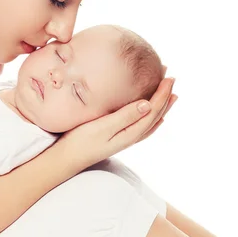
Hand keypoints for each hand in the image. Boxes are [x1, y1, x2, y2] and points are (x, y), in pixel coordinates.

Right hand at [59, 75, 176, 168]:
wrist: (66, 159)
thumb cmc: (80, 142)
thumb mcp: (103, 127)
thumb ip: (125, 116)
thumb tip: (148, 104)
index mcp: (130, 132)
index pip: (153, 110)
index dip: (162, 93)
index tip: (169, 76)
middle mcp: (131, 137)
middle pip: (155, 115)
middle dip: (165, 97)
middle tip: (172, 78)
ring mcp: (124, 138)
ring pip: (150, 121)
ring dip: (161, 106)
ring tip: (170, 95)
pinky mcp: (116, 138)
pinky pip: (141, 125)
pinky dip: (150, 117)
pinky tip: (149, 115)